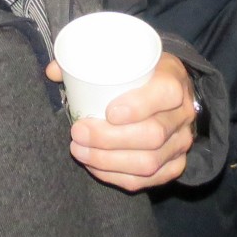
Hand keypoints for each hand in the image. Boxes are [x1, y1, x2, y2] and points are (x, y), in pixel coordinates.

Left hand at [50, 52, 198, 191]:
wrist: (170, 93)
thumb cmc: (142, 73)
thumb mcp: (126, 57)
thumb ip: (88, 61)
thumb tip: (53, 71)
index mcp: (174, 80)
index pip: (165, 94)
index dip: (138, 106)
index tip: (107, 111)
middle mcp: (183, 114)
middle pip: (152, 135)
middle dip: (109, 139)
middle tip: (78, 132)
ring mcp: (181, 143)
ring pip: (149, 162)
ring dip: (108, 161)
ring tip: (79, 150)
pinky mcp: (175, 165)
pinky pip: (148, 180)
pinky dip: (117, 176)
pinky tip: (95, 166)